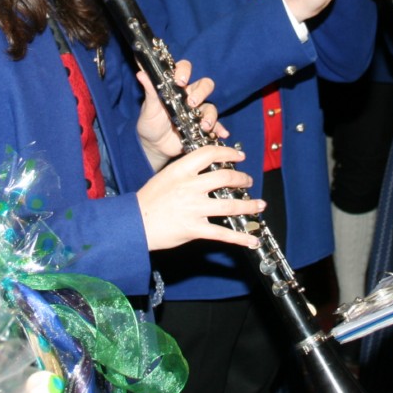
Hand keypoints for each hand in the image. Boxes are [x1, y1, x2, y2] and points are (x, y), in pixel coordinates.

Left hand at [136, 61, 225, 165]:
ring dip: (210, 115)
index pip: (184, 69)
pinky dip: (219, 129)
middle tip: (192, 103)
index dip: (185, 71)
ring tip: (204, 125)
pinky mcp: (201, 126)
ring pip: (210, 106)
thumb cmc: (150, 123)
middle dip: (201, 92)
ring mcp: (197, 112)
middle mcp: (189, 96)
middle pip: (204, 85)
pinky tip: (222, 134)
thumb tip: (141, 73)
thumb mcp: (149, 107)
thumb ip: (149, 91)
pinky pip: (215, 126)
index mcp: (175, 87)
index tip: (180, 81)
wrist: (154, 146)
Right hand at [136, 144, 264, 251]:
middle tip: (248, 181)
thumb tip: (208, 169)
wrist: (134, 223)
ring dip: (249, 205)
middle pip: (226, 177)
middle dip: (242, 179)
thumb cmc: (148, 200)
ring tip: (259, 205)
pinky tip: (252, 238)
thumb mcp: (165, 176)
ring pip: (230, 205)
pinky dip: (240, 237)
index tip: (239, 156)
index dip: (228, 153)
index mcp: (181, 170)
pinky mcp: (195, 228)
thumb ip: (186, 171)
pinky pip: (223, 233)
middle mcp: (190, 187)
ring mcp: (194, 208)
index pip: (210, 154)